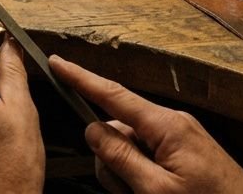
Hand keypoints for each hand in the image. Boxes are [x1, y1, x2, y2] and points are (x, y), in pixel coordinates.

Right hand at [51, 55, 242, 193]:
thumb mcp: (156, 191)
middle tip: (125, 191)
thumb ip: (121, 158)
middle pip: (119, 129)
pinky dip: (143, 177)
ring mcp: (181, 138)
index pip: (113, 95)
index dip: (81, 78)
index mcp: (166, 125)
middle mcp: (173, 124)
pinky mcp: (186, 153)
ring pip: (132, 147)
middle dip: (111, 159)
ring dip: (128, 174)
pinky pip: (150, 156)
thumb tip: (93, 128)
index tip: (56, 62)